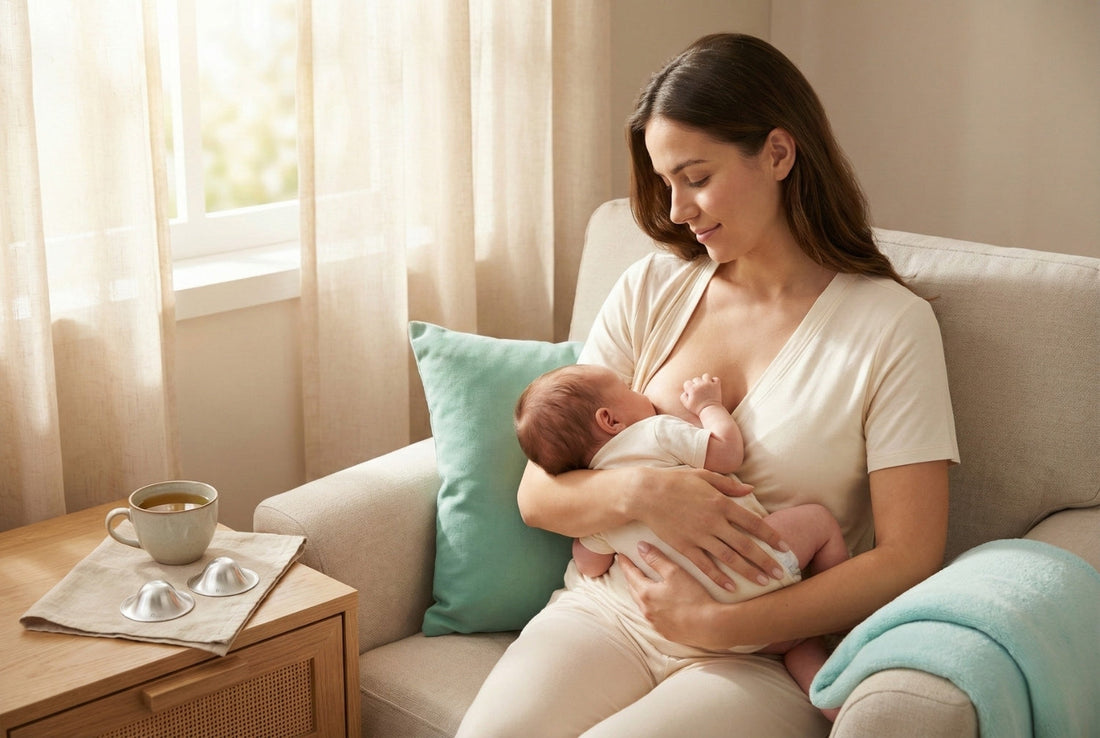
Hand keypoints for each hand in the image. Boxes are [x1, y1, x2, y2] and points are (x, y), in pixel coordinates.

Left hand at [619, 542, 727, 649]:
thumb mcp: (675, 572)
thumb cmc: (693, 597)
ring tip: (639, 584)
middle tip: (629, 568)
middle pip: (633, 590)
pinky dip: (649, 607)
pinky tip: (655, 605)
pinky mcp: (665, 632)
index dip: (625, 563)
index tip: (620, 556)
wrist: (709, 626)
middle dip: (630, 578)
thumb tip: (641, 547)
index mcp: (646, 593)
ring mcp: (655, 623)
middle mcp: (646, 610)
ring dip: (638, 593)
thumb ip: (656, 559)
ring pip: (641, 604)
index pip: (631, 574)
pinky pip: (651, 617)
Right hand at [633, 467, 789, 589]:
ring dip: (748, 571)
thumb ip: (729, 485)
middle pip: (745, 545)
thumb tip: (750, 490)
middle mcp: (713, 521)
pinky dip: (719, 577)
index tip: (784, 547)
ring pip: (729, 558)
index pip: (753, 522)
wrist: (645, 493)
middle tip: (780, 573)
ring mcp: (699, 536)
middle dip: (765, 560)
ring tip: (763, 582)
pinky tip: (731, 587)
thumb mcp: (704, 476)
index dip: (771, 536)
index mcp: (721, 503)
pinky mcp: (684, 547)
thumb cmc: (675, 481)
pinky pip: (704, 565)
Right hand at [680, 373, 722, 416]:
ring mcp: (709, 384)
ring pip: (705, 376)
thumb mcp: (686, 405)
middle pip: (696, 379)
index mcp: (692, 389)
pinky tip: (712, 386)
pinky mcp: (716, 386)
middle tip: (699, 391)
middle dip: (696, 384)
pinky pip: (715, 379)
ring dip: (705, 380)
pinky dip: (714, 381)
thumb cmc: (697, 408)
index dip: (688, 388)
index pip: (687, 383)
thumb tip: (685, 391)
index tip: (691, 393)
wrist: (710, 411)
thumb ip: (683, 397)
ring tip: (705, 386)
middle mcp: (700, 384)